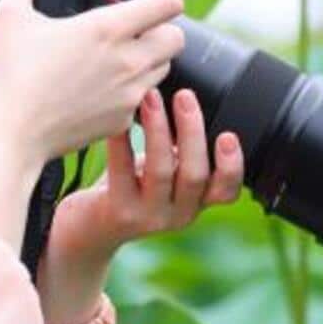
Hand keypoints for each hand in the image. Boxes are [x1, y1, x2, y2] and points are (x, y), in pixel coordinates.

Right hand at [0, 0, 186, 164]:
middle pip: (177, 36)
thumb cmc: (12, 77)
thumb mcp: (10, 17)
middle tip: (138, 21)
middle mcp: (128, 61)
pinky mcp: (122, 120)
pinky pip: (143, 97)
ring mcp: (129, 94)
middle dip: (163, 23)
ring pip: (165, 67)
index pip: (170, 2)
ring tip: (121, 51)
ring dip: (151, 55)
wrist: (13, 135)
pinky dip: (133, 86)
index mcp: (108, 30)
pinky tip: (105, 82)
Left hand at [45, 85, 246, 265]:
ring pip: (160, 171)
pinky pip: (122, 171)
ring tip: (150, 97)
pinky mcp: (120, 212)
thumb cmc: (134, 186)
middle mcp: (179, 214)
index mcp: (197, 202)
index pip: (226, 191)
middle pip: (194, 175)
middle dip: (191, 131)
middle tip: (185, 95)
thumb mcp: (167, 171)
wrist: (90, 227)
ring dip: (157, 129)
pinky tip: (117, 118)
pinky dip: (121, 141)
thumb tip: (190, 98)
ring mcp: (149, 217)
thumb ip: (184, 150)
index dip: (231, 166)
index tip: (227, 134)